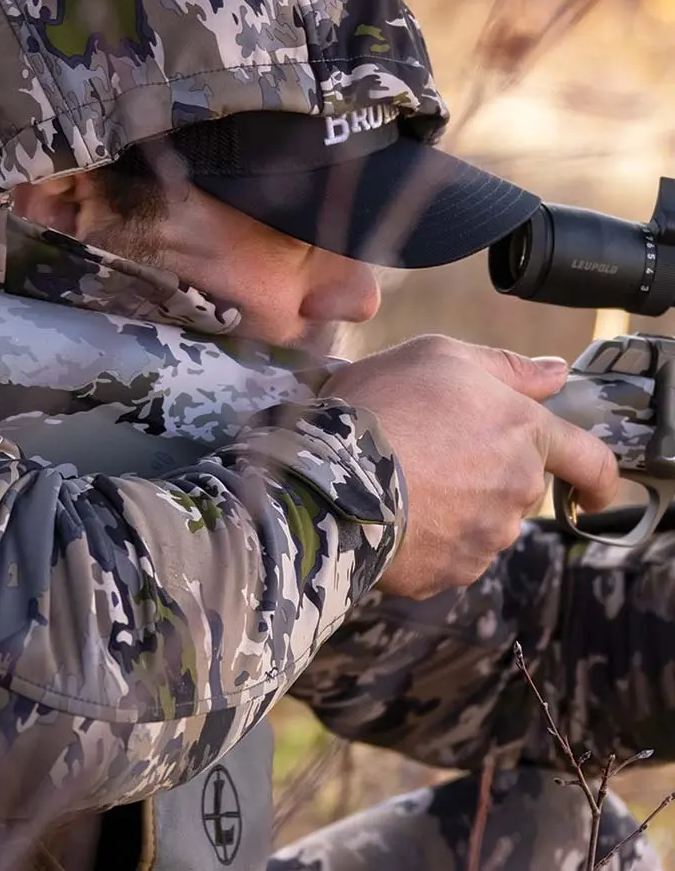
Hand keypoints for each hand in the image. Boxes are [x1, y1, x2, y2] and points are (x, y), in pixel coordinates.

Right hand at [320, 335, 617, 598]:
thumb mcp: (438, 356)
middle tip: (433, 452)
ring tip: (403, 481)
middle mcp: (516, 490)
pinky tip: (395, 512)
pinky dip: (430, 536)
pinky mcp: (450, 572)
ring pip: (485, 521)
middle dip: (490, 472)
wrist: (330, 478)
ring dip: (458, 505)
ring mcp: (485, 538)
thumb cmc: (382, 406)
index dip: (599, 478)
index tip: (596, 491)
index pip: (591, 461)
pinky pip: (450, 553)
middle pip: (521, 487)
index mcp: (524, 433)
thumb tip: (555, 374)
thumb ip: (507, 368)